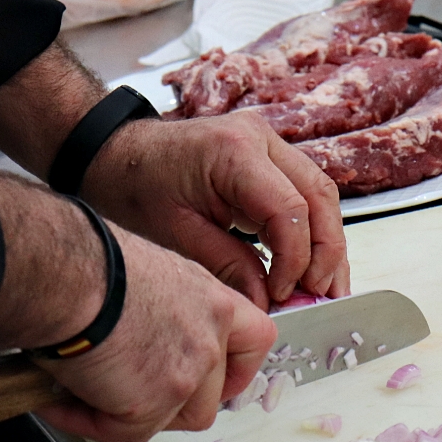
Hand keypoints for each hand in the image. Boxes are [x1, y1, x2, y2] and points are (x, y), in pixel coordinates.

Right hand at [34, 226, 276, 441]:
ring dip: (131, 416)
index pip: (257, 341)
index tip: (218, 381)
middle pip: (210, 397)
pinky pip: (124, 431)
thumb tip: (148, 336)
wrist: (63, 274)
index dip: (237, 369)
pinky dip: (90, 422)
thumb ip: (170, 312)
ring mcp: (187, 374)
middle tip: (131, 397)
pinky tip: (61, 401)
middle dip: (170, 406)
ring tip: (90, 396)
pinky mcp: (153, 403)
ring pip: (169, 420)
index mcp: (213, 302)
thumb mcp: (152, 275)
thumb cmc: (91, 263)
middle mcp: (209, 338)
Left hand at [80, 111, 349, 309]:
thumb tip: (267, 302)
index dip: (295, 258)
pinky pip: (304, 193)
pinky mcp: (269, 157)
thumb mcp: (176, 235)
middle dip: (326, 252)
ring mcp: (268, 143)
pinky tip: (310, 265)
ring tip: (325, 288)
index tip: (283, 294)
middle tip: (321, 295)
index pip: (289, 209)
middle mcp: (260, 138)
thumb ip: (227, 265)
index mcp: (233, 151)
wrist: (114, 154)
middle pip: (320, 196)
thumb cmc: (135, 188)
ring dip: (327, 243)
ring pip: (321, 193)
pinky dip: (311, 231)